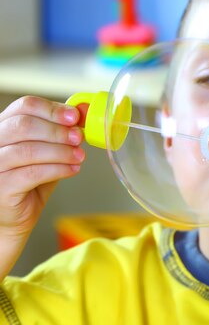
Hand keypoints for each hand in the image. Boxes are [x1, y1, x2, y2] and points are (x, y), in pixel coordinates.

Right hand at [0, 96, 83, 238]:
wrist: (13, 218)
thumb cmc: (28, 183)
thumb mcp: (47, 152)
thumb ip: (62, 133)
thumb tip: (83, 110)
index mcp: (3, 127)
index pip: (24, 106)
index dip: (52, 109)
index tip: (74, 116)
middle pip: (24, 125)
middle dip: (58, 131)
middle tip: (79, 138)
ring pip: (29, 149)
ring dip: (61, 152)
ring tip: (79, 156)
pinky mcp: (1, 186)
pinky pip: (32, 173)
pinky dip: (57, 169)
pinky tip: (72, 169)